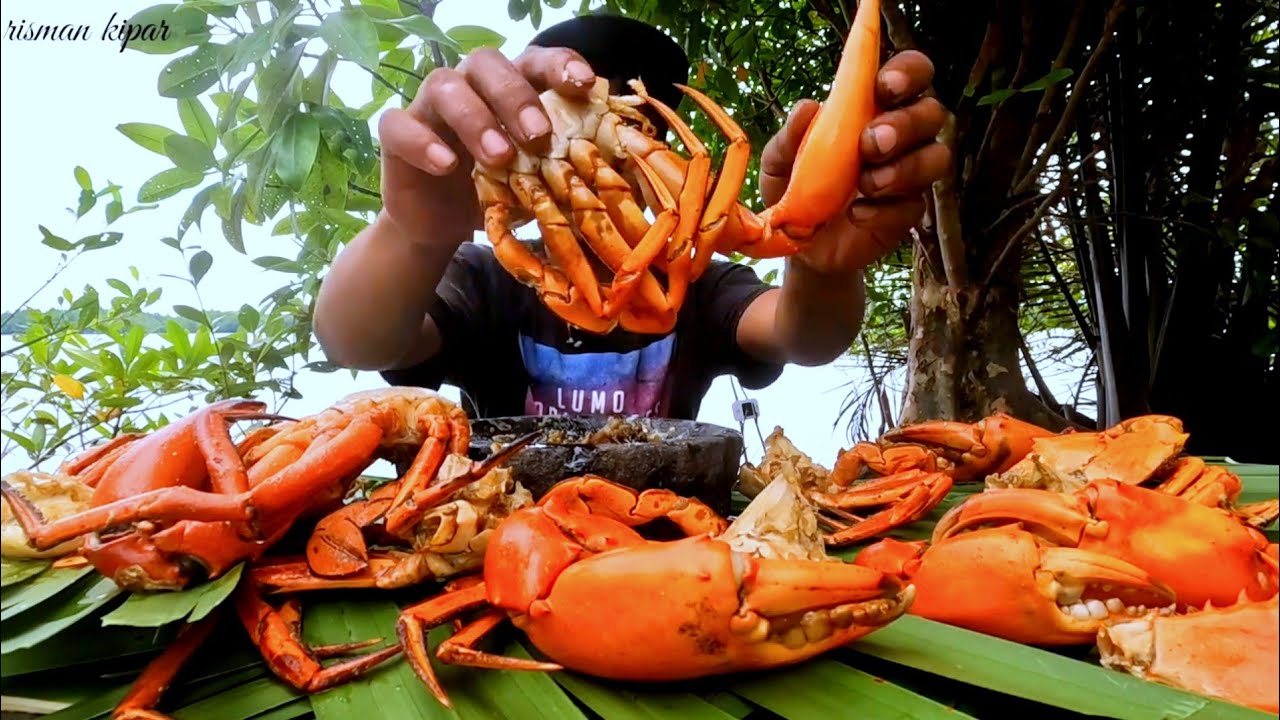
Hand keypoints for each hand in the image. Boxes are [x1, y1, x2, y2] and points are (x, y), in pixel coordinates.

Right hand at [375, 46, 598, 241]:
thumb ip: (572, 166)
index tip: (583, 85)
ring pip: (445, 86)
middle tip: (538, 135)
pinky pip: (400, 125)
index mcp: (512, 88)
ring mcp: (431, 106)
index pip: (536, 60)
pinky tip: (447, 165)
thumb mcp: (541, 181)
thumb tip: (623, 168)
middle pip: (488, 63)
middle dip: (516, 95)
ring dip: (475, 118)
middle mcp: (471, 86)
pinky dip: (424, 142)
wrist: (444, 225)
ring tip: (498, 157)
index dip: (560, 65)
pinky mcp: (398, 134)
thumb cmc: (500, 191)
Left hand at [760, 50, 950, 273]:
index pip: (911, 74)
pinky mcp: (906, 213)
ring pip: (937, 158)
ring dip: (905, 167)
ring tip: (866, 183)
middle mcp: (901, 136)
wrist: (795, 241)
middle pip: (932, 113)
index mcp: (873, 107)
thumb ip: (790, 135)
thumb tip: (808, 107)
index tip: (883, 86)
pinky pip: (913, 206)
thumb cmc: (794, 185)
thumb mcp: (779, 160)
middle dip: (906, 124)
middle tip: (870, 142)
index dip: (908, 72)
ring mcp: (908, 175)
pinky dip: (885, 210)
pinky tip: (857, 214)